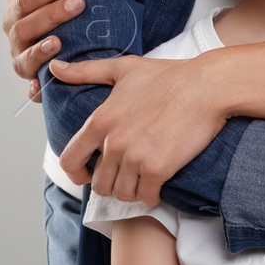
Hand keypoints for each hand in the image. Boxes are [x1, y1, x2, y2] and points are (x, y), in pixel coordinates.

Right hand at [3, 0, 84, 101]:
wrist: (72, 20)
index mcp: (20, 8)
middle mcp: (19, 34)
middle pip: (25, 24)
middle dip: (49, 11)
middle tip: (78, 0)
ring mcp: (26, 57)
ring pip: (26, 56)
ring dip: (41, 48)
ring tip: (60, 40)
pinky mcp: (39, 77)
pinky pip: (35, 88)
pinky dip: (36, 89)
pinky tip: (42, 88)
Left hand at [51, 54, 225, 205]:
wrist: (208, 86)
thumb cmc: (171, 76)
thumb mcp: (125, 69)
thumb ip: (87, 71)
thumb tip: (55, 68)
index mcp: (100, 121)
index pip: (70, 161)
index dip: (77, 172)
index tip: (88, 173)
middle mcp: (113, 143)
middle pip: (99, 183)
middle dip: (111, 183)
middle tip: (126, 175)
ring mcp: (135, 158)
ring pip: (121, 193)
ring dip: (131, 192)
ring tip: (142, 182)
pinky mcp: (159, 169)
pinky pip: (146, 196)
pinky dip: (151, 196)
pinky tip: (158, 187)